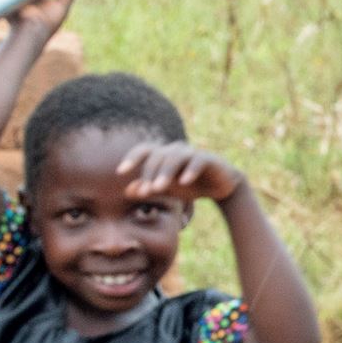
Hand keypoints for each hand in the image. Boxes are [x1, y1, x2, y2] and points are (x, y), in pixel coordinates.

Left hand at [124, 141, 244, 205]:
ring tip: (158, 188)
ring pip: (175, 157)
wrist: (221, 187)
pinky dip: (190, 170)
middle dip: (149, 174)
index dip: (132, 158)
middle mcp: (176, 150)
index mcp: (164, 154)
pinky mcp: (208, 159)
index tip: (120, 172)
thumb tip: (128, 191)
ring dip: (165, 172)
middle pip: (158, 156)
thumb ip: (148, 188)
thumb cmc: (189, 186)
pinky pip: (197, 161)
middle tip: (145, 192)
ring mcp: (192, 152)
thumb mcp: (167, 190)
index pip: (144, 150)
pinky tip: (184, 182)